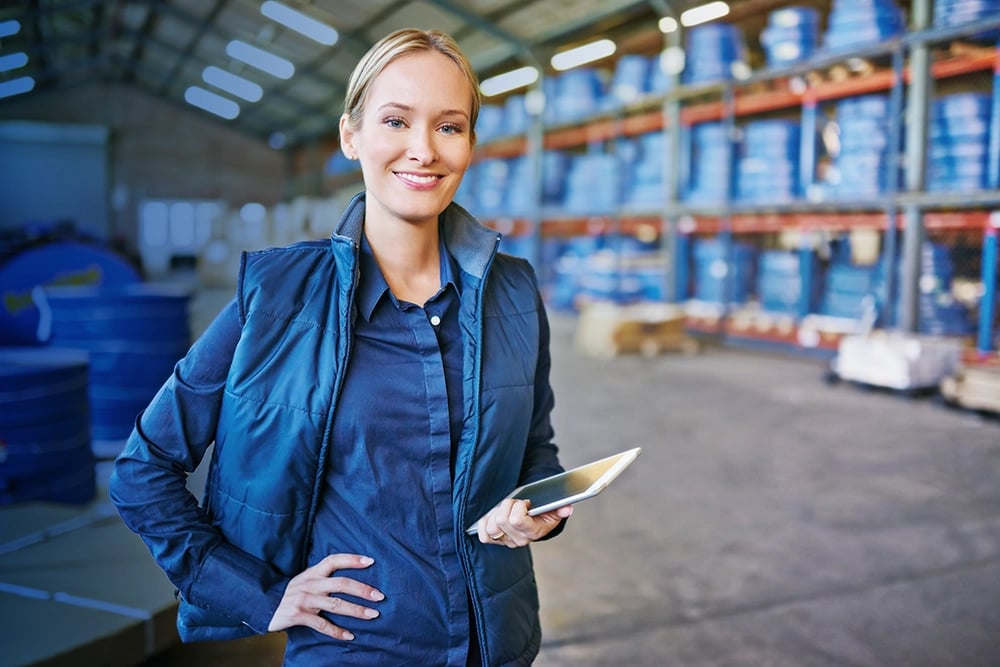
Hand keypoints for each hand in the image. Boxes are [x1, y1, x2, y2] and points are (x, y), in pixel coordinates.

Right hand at [268, 554, 384, 640]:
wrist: (265, 606)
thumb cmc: (293, 593)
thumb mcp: (306, 580)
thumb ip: (323, 576)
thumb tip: (352, 577)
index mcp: (313, 572)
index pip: (334, 560)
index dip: (352, 559)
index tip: (371, 561)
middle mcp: (310, 584)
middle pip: (341, 583)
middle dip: (362, 590)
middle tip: (380, 596)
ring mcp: (304, 600)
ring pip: (335, 605)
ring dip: (356, 610)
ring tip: (373, 615)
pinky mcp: (298, 615)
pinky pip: (322, 624)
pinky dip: (337, 631)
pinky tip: (350, 636)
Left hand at [476, 498, 572, 547]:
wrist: (535, 522)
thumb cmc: (543, 514)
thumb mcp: (554, 510)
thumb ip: (561, 508)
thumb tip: (566, 509)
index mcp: (533, 532)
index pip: (516, 520)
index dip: (518, 506)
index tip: (526, 502)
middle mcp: (518, 540)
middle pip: (501, 519)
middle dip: (507, 505)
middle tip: (516, 504)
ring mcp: (506, 541)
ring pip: (491, 526)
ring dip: (496, 513)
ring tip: (506, 509)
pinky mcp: (495, 540)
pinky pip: (483, 534)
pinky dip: (485, 522)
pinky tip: (494, 516)